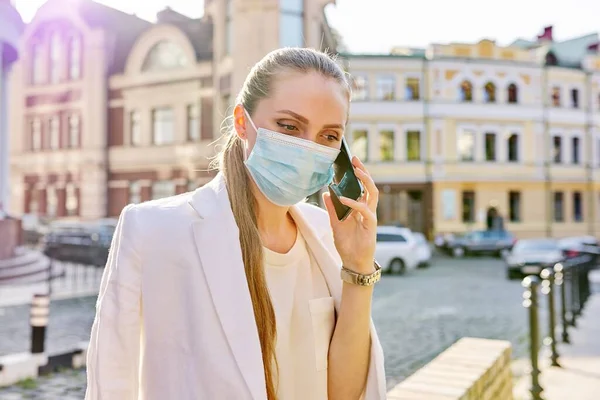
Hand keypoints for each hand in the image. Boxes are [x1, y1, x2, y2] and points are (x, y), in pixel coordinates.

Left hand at [323, 156, 377, 274]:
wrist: (352, 262)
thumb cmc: (347, 244)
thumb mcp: (335, 223)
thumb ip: (332, 209)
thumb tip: (326, 193)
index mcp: (360, 208)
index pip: (362, 187)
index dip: (358, 174)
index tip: (351, 161)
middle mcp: (367, 210)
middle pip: (370, 186)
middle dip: (364, 171)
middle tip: (355, 159)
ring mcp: (370, 216)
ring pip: (372, 194)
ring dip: (366, 181)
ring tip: (357, 171)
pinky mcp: (370, 225)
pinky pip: (364, 210)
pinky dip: (354, 203)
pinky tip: (343, 198)